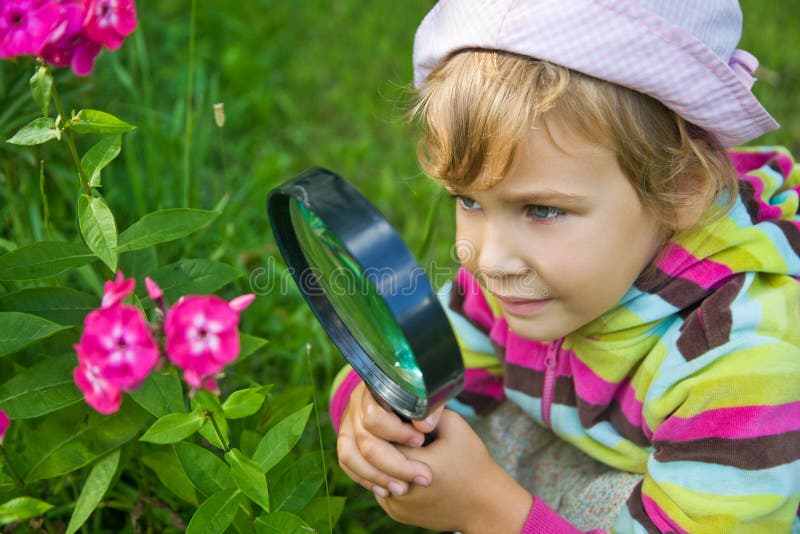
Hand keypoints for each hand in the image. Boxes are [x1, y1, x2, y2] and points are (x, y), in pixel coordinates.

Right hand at [336, 381, 443, 496]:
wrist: (403, 393)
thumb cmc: (420, 395)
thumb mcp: (428, 395)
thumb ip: (429, 408)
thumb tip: (425, 426)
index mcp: (374, 389)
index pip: (375, 416)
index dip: (397, 432)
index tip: (421, 441)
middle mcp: (356, 404)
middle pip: (365, 440)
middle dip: (394, 464)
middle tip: (422, 477)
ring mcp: (348, 423)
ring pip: (350, 455)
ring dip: (377, 476)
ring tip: (403, 489)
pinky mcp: (347, 439)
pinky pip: (347, 463)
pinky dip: (365, 479)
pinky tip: (385, 490)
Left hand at [375, 410, 532, 532]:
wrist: (485, 505)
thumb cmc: (473, 463)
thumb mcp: (454, 427)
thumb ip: (425, 411)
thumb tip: (402, 397)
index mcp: (413, 464)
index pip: (382, 434)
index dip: (391, 422)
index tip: (403, 417)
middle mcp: (399, 490)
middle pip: (374, 453)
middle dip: (384, 439)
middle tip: (402, 431)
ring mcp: (395, 505)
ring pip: (373, 471)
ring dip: (382, 457)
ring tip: (399, 445)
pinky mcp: (396, 514)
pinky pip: (381, 487)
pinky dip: (387, 474)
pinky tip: (403, 464)